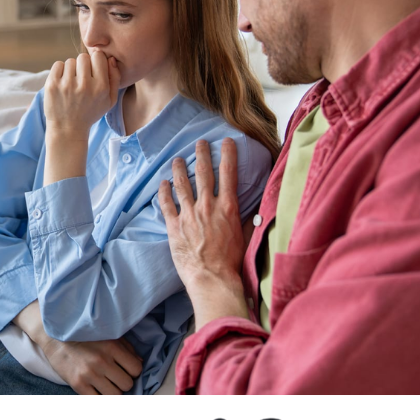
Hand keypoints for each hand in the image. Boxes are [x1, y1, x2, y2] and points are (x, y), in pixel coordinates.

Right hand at [41, 336, 142, 394]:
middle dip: (123, 382)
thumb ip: (126, 348)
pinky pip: (98, 400)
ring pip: (115, 395)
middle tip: (114, 377)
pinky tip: (96, 389)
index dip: (132, 371)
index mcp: (112, 347)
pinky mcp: (77, 384)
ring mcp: (89, 374)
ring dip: (113, 391)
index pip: (136, 369)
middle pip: (127, 384)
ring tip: (106, 383)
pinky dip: (100, 397)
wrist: (53, 337)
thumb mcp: (107, 335)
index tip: (125, 369)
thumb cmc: (83, 336)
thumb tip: (139, 364)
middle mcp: (102, 361)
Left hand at [43, 49, 120, 138]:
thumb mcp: (110, 101)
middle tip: (81, 78)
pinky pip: (58, 65)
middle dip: (83, 65)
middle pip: (83, 57)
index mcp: (100, 87)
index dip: (96, 62)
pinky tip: (63, 83)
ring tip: (72, 84)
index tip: (93, 71)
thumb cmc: (90, 113)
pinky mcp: (52, 85)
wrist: (68, 129)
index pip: (98, 56)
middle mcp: (84, 85)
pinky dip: (60, 71)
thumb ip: (115, 78)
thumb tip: (111, 59)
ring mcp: (66, 85)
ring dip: (71, 70)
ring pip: (70, 61)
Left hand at [158, 138, 251, 327]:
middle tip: (200, 143)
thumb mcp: (245, 237)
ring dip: (179, 169)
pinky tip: (163, 183)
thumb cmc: (231, 262)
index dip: (228, 154)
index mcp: (227, 207)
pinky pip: (166, 204)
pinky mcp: (174, 226)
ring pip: (182, 184)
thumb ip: (248, 220)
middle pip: (203, 173)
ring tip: (177, 159)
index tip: (227, 141)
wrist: (212, 278)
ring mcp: (189, 215)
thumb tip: (256, 210)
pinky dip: (164, 192)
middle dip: (202, 154)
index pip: (229, 173)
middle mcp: (207, 206)